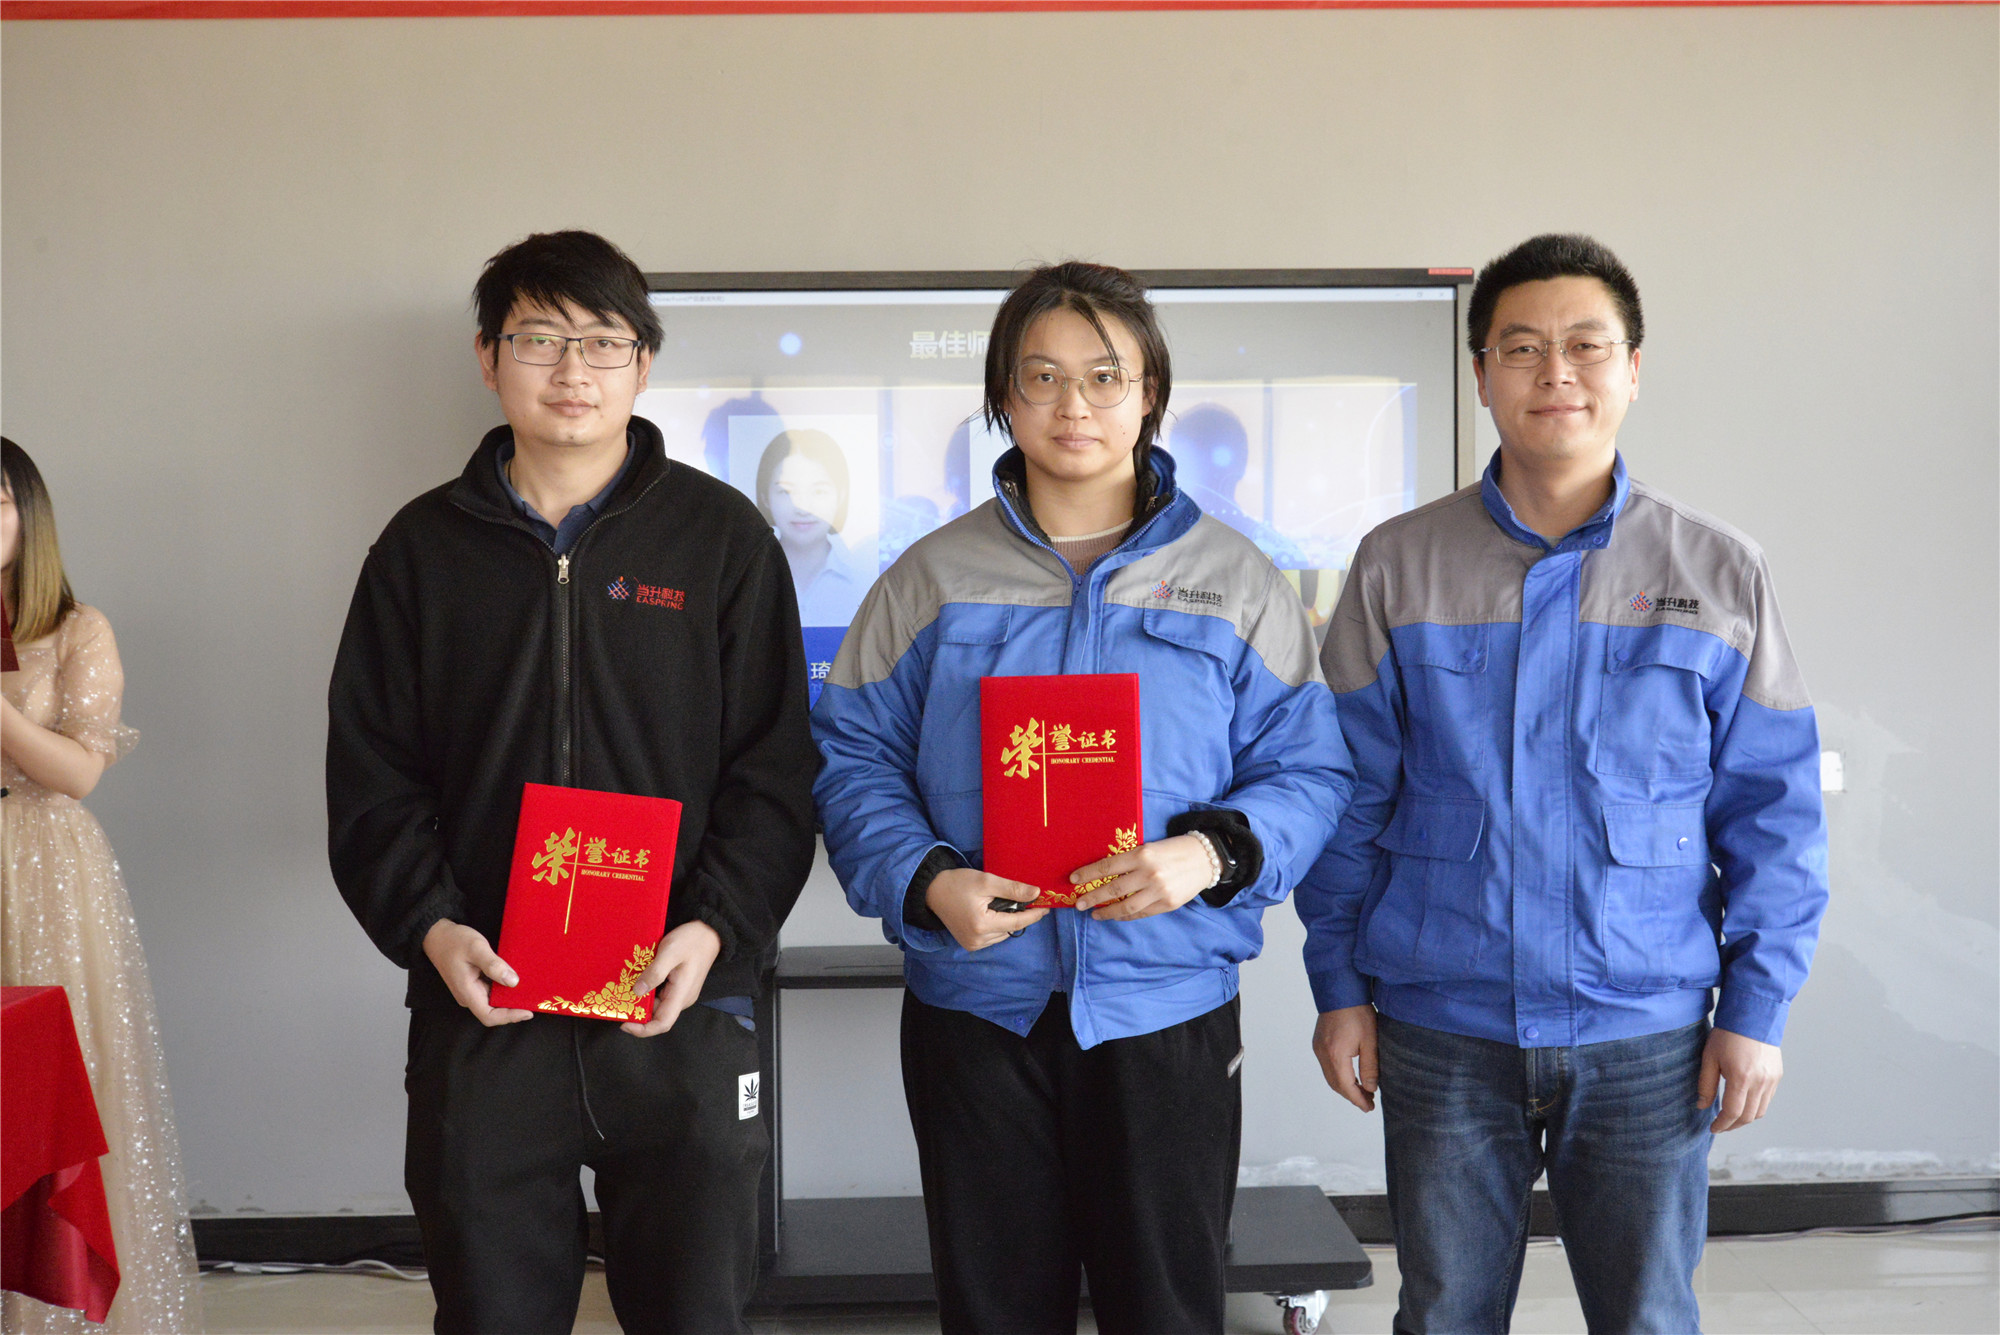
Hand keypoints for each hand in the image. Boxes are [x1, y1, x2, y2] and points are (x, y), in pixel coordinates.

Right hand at [422, 919, 532, 1026]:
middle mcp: (469, 996)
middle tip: (533, 999)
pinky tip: (516, 981)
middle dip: (513, 1009)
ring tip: (529, 991)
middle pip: (493, 1012)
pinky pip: (491, 992)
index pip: (489, 1016)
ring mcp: (470, 991)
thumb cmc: (455, 941)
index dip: (509, 1017)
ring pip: (493, 1002)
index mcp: (467, 992)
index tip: (528, 1010)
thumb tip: (513, 981)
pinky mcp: (473, 984)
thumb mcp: (476, 948)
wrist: (437, 934)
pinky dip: (504, 989)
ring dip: (510, 999)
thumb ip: (493, 965)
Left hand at [621, 920, 723, 1036]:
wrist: (709, 932)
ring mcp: (680, 993)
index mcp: (681, 995)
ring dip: (641, 1001)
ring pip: (657, 1005)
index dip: (643, 1029)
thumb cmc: (691, 941)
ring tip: (625, 988)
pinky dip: (646, 992)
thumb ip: (655, 972)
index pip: (663, 1023)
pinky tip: (637, 981)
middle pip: (657, 1016)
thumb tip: (637, 992)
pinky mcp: (678, 986)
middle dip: (638, 1013)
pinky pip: (660, 995)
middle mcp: (681, 999)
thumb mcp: (670, 952)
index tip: (624, 1023)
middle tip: (618, 1000)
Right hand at [926, 867, 1048, 951]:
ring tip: (1003, 904)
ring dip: (1008, 921)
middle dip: (1019, 915)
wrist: (932, 891)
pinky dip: (998, 926)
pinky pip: (992, 937)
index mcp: (982, 925)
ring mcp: (972, 944)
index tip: (1047, 907)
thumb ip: (1012, 889)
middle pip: (1010, 929)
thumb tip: (1036, 893)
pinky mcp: (969, 944)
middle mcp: (977, 940)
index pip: (1016, 922)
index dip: (1033, 915)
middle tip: (1025, 900)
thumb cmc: (958, 883)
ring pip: (1002, 934)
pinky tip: (993, 913)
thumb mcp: (986, 881)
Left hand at [1070, 834, 1211, 921]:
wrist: (1206, 858)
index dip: (1088, 874)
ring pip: (1126, 907)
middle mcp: (1149, 873)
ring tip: (1095, 914)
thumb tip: (1103, 874)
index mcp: (1142, 854)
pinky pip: (1141, 913)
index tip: (1073, 879)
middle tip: (1078, 903)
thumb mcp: (1150, 848)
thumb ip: (1130, 860)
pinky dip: (1126, 916)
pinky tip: (1116, 915)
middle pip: (1113, 889)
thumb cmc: (1173, 850)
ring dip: (1107, 912)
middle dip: (1092, 897)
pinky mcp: (1167, 904)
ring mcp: (1158, 891)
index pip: (1107, 866)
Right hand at [1313, 1006, 1378, 1112]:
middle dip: (1351, 1096)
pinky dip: (1338, 1076)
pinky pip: (1327, 1067)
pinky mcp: (1318, 1043)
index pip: (1346, 1086)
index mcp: (1336, 1055)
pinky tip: (1350, 1076)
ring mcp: (1318, 1048)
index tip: (1369, 1108)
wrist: (1340, 990)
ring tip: (1362, 1091)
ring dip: (1345, 1087)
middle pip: (1335, 1085)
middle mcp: (1323, 1054)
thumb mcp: (1370, 1040)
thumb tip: (1371, 1088)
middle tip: (1368, 1102)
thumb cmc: (1358, 1012)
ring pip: (1330, 1077)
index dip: (1358, 1100)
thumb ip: (1370, 1067)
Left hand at [1699, 1027, 1782, 1131]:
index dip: (1722, 1124)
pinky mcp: (1778, 1075)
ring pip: (1760, 1110)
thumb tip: (1702, 1106)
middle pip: (1748, 1116)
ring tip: (1731, 1116)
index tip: (1713, 1128)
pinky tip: (1743, 1102)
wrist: (1753, 1015)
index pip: (1732, 1113)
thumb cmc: (1727, 1034)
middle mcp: (1760, 1082)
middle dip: (1733, 1125)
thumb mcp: (1709, 1058)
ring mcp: (1772, 1079)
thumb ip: (1706, 1084)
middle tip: (1720, 1126)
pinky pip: (1767, 1099)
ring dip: (1745, 1117)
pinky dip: (1755, 1106)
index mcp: (1741, 1078)